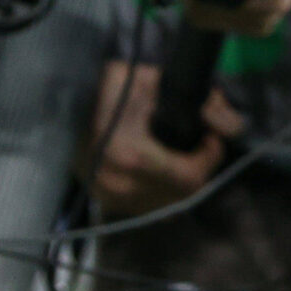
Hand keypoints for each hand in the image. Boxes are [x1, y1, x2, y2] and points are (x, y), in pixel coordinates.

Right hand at [82, 59, 243, 218]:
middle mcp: (119, 185)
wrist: (63, 104)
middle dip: (201, 169)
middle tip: (203, 146)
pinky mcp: (105, 201)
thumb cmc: (108, 89)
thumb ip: (197, 100)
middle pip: (182, 195)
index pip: (189, 176)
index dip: (210, 158)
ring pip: (167, 206)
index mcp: (130, 157)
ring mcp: (110, 197)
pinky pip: (148, 208)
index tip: (212, 137)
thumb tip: (227, 122)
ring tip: (185, 156)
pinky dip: (164, 193)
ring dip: (183, 184)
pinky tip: (165, 171)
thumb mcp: (152, 81)